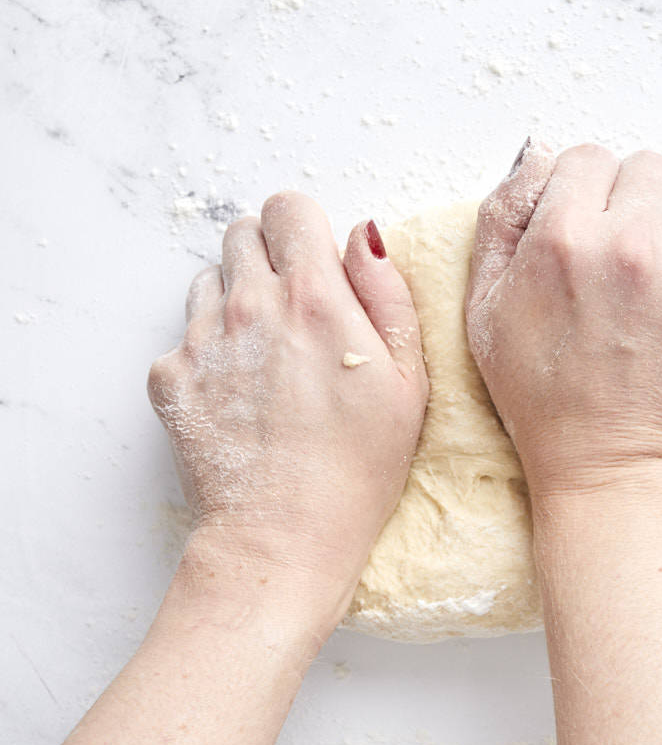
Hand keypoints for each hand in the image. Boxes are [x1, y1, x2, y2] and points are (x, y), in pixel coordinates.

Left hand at [148, 192, 427, 634]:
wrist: (283, 537)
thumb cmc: (360, 464)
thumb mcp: (408, 377)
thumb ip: (386, 293)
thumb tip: (362, 235)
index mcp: (314, 296)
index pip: (289, 208)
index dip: (307, 231)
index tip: (319, 266)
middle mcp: (250, 305)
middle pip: (243, 232)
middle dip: (271, 258)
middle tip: (297, 313)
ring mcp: (202, 340)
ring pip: (210, 278)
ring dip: (237, 298)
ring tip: (268, 354)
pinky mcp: (170, 378)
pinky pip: (185, 335)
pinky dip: (209, 351)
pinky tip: (241, 393)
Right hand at [465, 142, 661, 496]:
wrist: (608, 462)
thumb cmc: (540, 393)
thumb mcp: (483, 305)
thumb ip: (501, 219)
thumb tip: (538, 157)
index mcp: (564, 236)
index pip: (588, 157)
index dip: (582, 189)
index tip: (584, 224)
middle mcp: (629, 243)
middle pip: (648, 166)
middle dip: (631, 200)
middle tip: (620, 251)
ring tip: (654, 274)